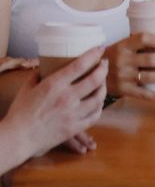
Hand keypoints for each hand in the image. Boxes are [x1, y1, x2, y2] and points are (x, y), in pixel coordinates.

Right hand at [2, 46, 107, 160]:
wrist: (18, 138)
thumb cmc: (20, 111)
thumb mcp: (28, 87)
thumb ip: (40, 73)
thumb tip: (48, 63)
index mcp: (54, 85)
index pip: (80, 65)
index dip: (94, 54)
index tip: (101, 48)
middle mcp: (66, 98)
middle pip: (95, 80)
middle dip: (103, 69)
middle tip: (104, 63)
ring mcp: (72, 114)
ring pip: (99, 98)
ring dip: (104, 88)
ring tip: (102, 82)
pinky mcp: (74, 128)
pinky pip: (95, 116)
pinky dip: (99, 107)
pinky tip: (98, 102)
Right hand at [105, 32, 154, 101]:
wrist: (88, 75)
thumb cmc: (110, 57)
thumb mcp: (120, 46)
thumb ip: (137, 44)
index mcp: (123, 46)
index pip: (144, 38)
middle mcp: (123, 61)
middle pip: (151, 60)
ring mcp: (123, 77)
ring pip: (151, 77)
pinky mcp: (124, 91)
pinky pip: (145, 95)